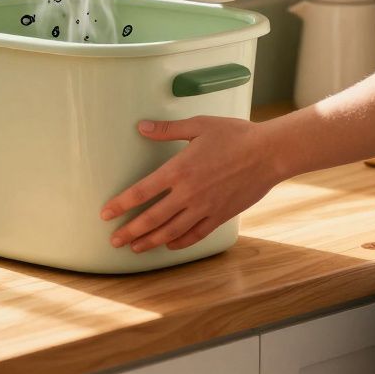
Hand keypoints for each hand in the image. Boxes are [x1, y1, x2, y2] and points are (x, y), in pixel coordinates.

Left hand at [101, 116, 281, 252]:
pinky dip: (180, 242)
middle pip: (151, 218)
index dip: (120, 205)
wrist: (269, 153)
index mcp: (179, 169)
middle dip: (129, 231)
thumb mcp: (199, 125)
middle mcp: (188, 193)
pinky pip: (196, 234)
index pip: (141, 192)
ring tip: (135, 248)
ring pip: (171, 231)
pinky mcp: (220, 215)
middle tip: (113, 241)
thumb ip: (167, 129)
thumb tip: (142, 127)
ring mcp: (205, 207)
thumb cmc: (235, 135)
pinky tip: (170, 246)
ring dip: (150, 241)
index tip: (105, 214)